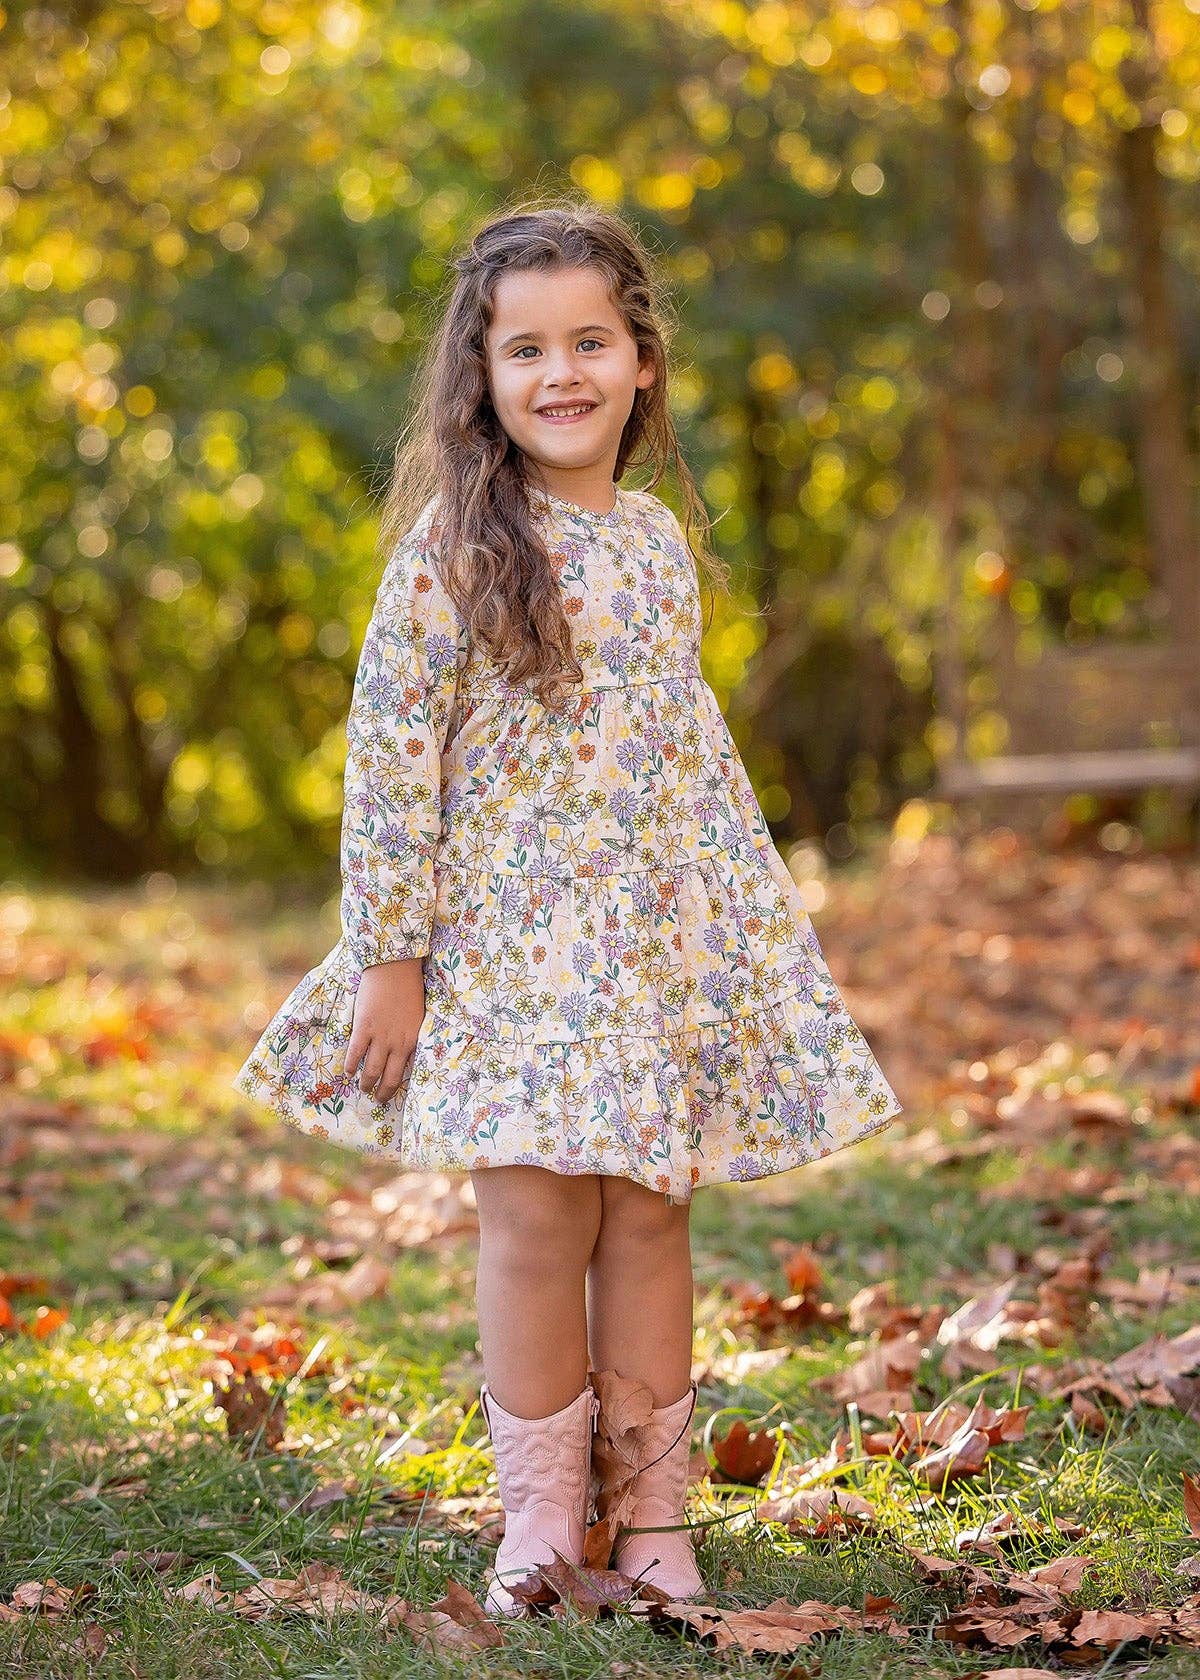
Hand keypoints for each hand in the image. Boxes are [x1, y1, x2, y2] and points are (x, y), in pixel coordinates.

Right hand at [344, 957, 425, 1103]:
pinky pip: (355, 1053)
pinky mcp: (364, 1027)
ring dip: (365, 1083)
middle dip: (382, 1093)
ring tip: (362, 1089)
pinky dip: (350, 1065)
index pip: (406, 1071)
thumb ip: (411, 1034)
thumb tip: (406, 1051)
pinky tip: (348, 1072)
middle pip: (389, 1078)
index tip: (392, 1093)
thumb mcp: (417, 1016)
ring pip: (371, 1070)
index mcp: (413, 1040)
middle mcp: (398, 1043)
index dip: (397, 1086)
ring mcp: (381, 1036)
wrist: (395, 967)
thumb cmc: (409, 987)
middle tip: (377, 1100)